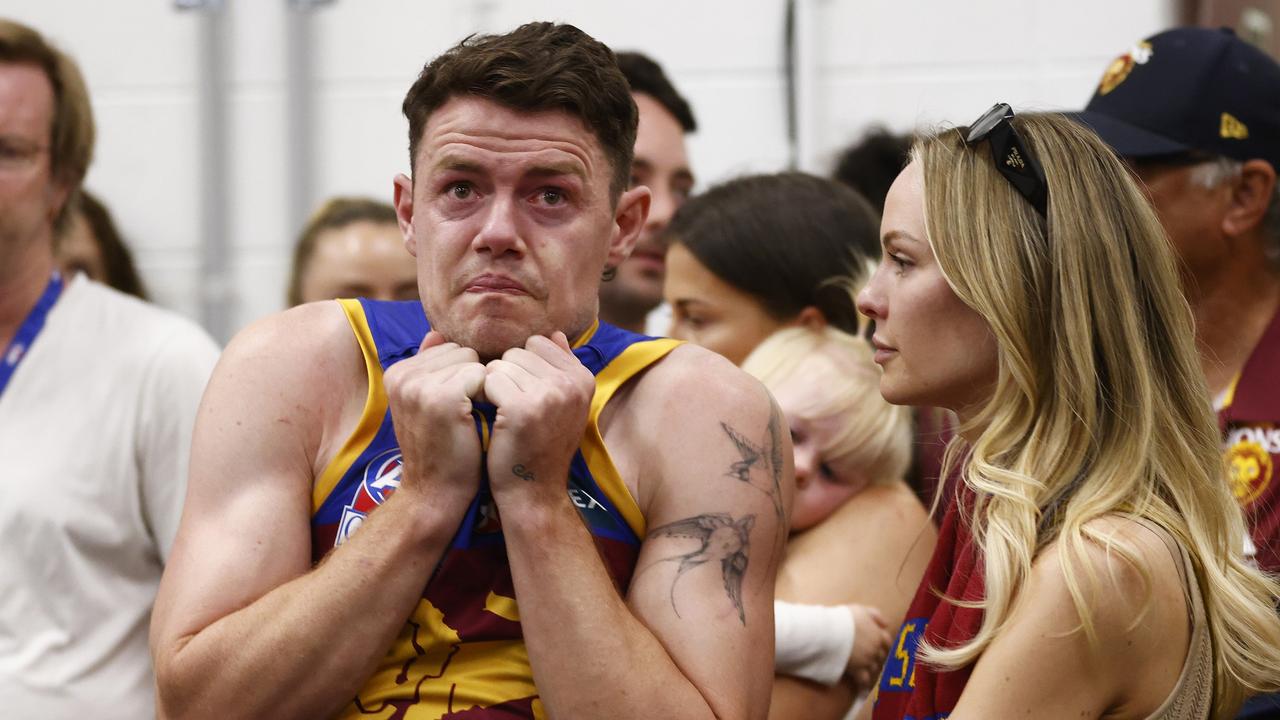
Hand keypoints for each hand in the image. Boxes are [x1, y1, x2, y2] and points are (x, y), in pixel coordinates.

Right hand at [382, 331, 486, 509]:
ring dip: (481, 388)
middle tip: (463, 415)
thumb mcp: (425, 404)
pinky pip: (482, 375)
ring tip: (467, 419)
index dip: (462, 376)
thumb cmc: (440, 449)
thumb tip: (436, 333)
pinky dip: (488, 396)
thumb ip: (429, 367)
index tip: (455, 406)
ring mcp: (420, 385)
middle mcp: (402, 375)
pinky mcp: (442, 398)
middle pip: (462, 351)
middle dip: (472, 379)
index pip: (448, 348)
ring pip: (474, 362)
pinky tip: (475, 420)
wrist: (434, 493)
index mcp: (397, 373)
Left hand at [483, 332, 594, 504]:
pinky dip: (485, 397)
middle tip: (513, 408)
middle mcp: (571, 384)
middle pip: (517, 352)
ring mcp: (549, 395)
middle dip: (507, 375)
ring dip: (494, 387)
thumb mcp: (563, 404)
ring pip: (500, 364)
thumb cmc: (541, 445)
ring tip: (505, 415)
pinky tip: (495, 419)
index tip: (526, 394)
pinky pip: (490, 380)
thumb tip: (553, 333)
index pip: (538, 343)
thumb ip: (559, 366)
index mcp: (583, 379)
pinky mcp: (523, 409)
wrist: (533, 491)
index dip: (523, 367)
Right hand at [845, 603, 889, 691]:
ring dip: (870, 667)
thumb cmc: (843, 619)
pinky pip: (864, 680)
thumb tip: (886, 624)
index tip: (879, 644)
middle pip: (881, 655)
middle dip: (876, 655)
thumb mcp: (860, 610)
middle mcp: (875, 648)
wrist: (829, 632)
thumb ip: (875, 615)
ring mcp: (867, 661)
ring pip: (874, 667)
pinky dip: (863, 682)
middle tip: (868, 655)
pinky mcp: (858, 671)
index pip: (887, 641)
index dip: (883, 643)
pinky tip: (860, 682)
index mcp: (878, 634)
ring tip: (863, 667)